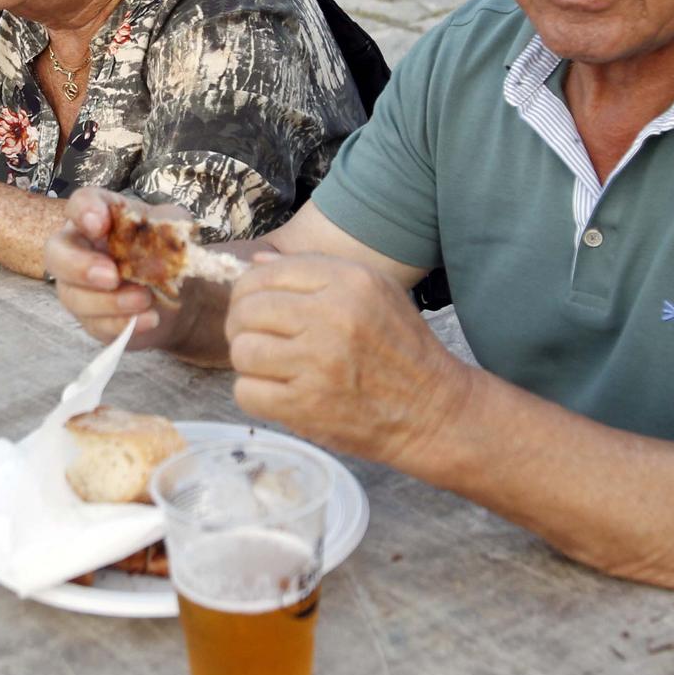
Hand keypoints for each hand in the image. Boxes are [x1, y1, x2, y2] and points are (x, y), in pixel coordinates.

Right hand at [44, 187, 181, 342]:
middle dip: (79, 266)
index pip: (80, 203)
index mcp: (100, 215)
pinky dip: (123, 323)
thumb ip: (166, 228)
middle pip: (56, 253)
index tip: (99, 225)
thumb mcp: (176, 230)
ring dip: (109, 301)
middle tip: (111, 276)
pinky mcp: (91, 319)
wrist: (184, 294)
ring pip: (73, 296)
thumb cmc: (169, 251)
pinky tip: (149, 319)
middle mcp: (79, 248)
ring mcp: (79, 287)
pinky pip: (96, 325)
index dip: (84, 212)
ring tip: (145, 299)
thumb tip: (158, 237)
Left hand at [225, 253, 470, 474]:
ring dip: (249, 361)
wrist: (432, 411)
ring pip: (242, 351)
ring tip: (270, 365)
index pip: (264, 273)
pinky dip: (255, 394)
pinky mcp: (307, 406)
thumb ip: (315, 270)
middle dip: (241, 324)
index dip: (248, 290)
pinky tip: (277, 391)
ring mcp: (318, 363)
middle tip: (257, 337)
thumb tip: (255, 262)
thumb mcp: (375, 291)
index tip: (254, 306)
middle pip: (246, 310)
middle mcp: (332, 316)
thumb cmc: (401, 347)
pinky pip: (247, 392)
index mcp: (348, 281)